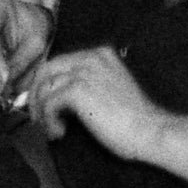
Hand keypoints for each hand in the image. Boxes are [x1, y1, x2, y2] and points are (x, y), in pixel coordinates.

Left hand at [18, 44, 163, 161]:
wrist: (150, 131)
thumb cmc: (134, 120)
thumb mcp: (111, 90)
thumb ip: (88, 85)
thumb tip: (56, 97)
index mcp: (100, 54)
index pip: (60, 63)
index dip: (46, 84)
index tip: (43, 105)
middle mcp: (90, 57)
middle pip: (46, 70)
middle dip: (37, 95)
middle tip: (38, 118)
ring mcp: (83, 71)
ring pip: (45, 87)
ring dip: (42, 111)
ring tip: (51, 129)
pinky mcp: (77, 89)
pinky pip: (49, 103)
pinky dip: (49, 120)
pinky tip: (59, 133)